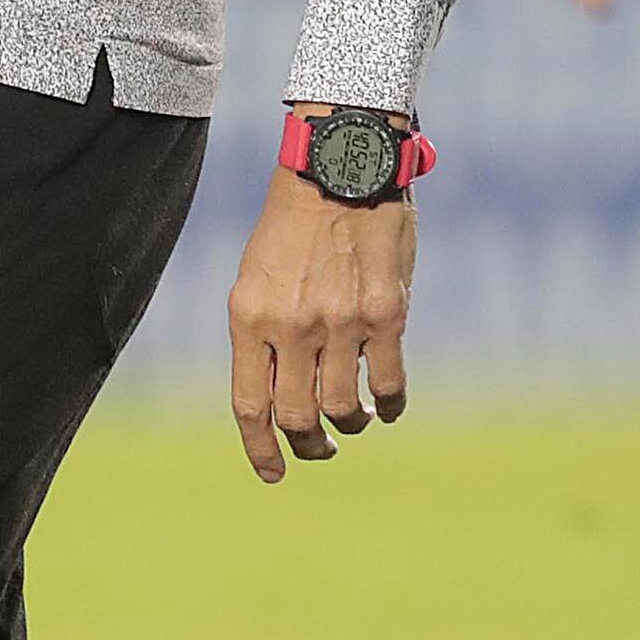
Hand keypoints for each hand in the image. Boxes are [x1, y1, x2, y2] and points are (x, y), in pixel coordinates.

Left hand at [226, 160, 414, 484]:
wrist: (339, 166)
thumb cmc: (293, 223)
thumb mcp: (256, 275)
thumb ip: (264, 331)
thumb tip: (278, 390)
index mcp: (249, 316)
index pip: (250, 405)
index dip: (260, 449)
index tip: (273, 472)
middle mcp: (291, 324)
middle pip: (297, 418)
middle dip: (308, 446)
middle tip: (320, 449)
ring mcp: (339, 322)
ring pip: (344, 409)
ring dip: (350, 425)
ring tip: (356, 419)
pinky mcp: (385, 314)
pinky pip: (389, 383)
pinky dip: (390, 405)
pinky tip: (388, 404)